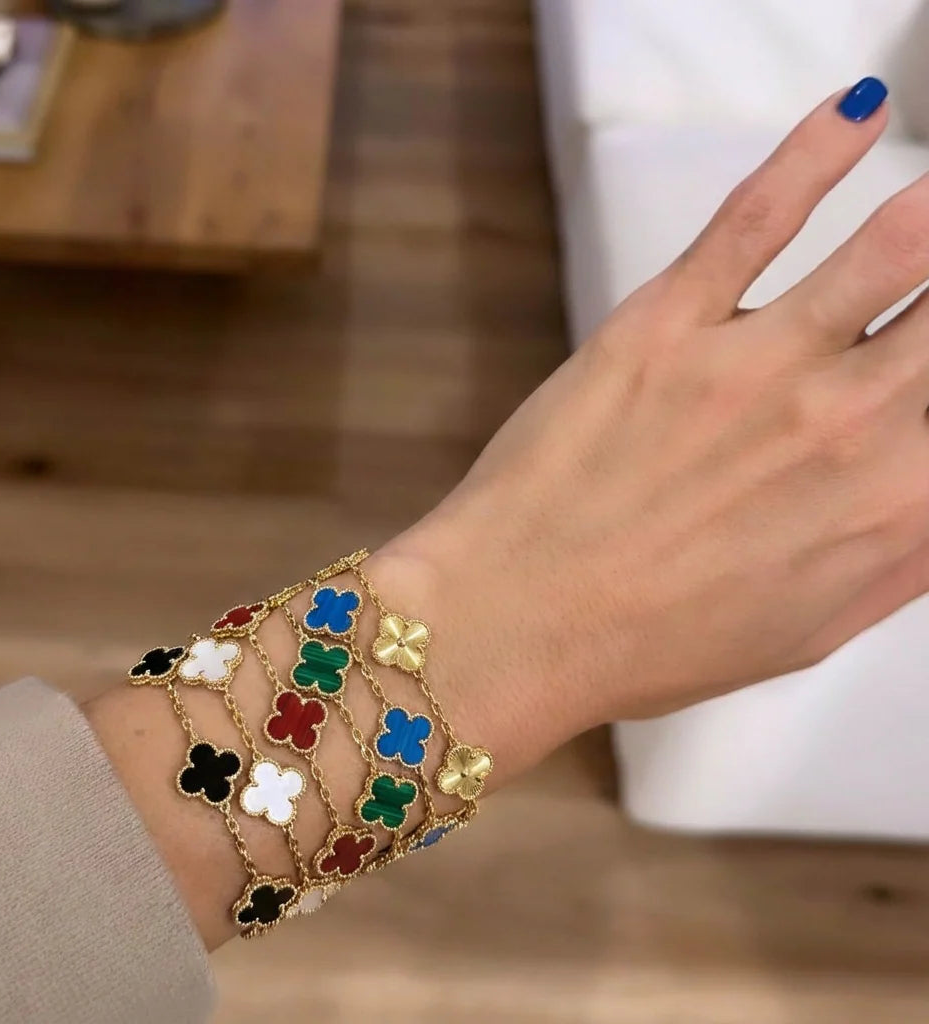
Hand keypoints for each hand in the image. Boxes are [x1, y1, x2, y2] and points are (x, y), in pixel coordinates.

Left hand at [371, 92, 928, 775]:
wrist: (515, 621)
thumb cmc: (647, 640)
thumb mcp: (807, 628)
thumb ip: (903, 553)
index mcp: (896, 506)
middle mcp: (849, 425)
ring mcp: (758, 362)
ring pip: (900, 242)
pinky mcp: (667, 322)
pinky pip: (761, 212)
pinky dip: (816, 151)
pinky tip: (853, 116)